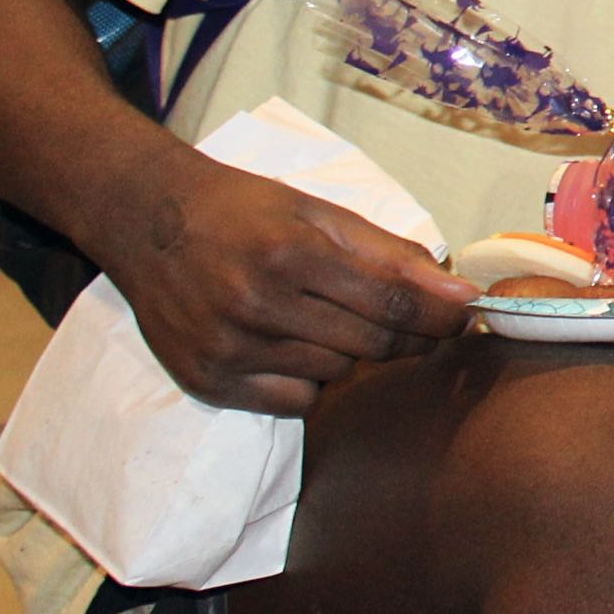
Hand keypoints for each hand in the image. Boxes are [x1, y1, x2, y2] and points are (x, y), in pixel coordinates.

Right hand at [102, 158, 477, 416]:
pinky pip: (294, 402)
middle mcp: (257, 304)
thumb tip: (455, 291)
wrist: (147, 220)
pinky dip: (308, 381)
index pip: (392, 301)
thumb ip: (388, 252)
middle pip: (371, 344)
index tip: (466, 317)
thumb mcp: (318, 212)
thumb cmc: (243, 211)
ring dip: (348, 353)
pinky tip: (290, 345)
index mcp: (291, 252)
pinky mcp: (207, 380)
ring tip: (321, 316)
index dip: (440, 316)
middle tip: (410, 321)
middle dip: (406, 336)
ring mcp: (229, 347)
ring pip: (335, 374)